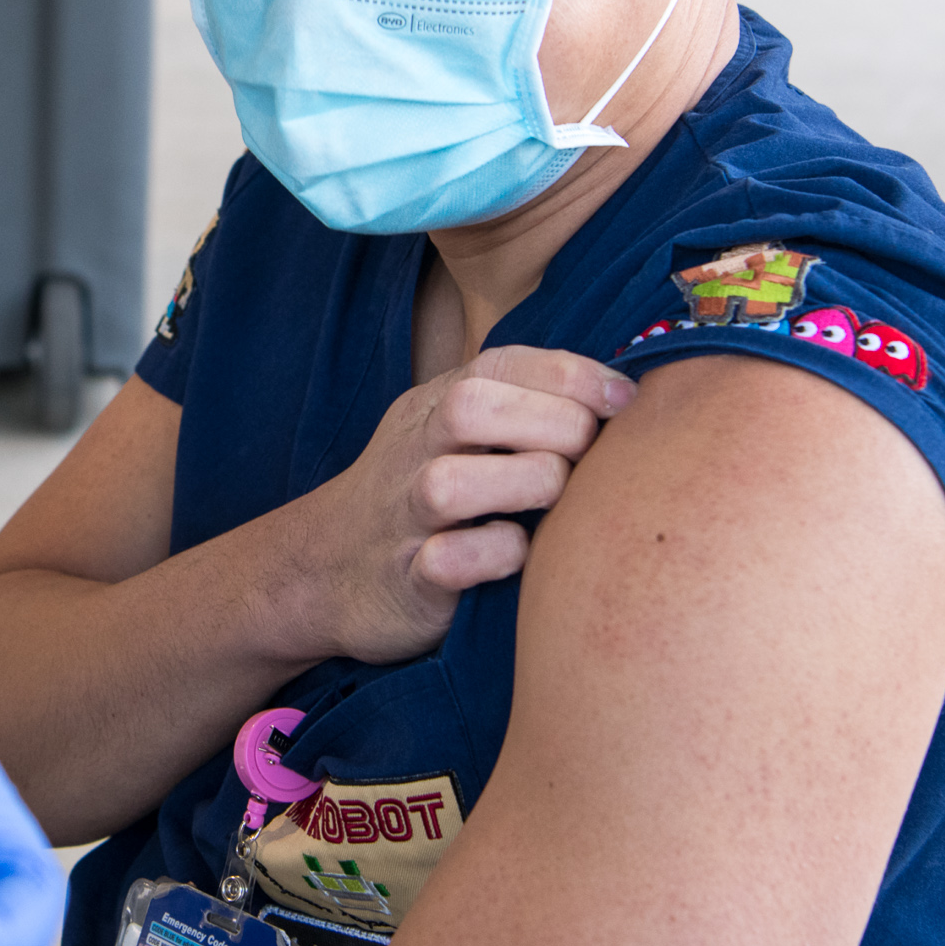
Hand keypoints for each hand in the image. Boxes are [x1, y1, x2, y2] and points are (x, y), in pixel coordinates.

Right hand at [284, 346, 631, 663]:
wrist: (320, 572)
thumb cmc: (416, 501)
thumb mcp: (449, 437)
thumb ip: (514, 410)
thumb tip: (623, 395)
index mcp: (432, 408)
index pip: (499, 364)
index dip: (571, 375)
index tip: (625, 401)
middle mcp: (413, 452)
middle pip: (473, 407)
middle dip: (554, 424)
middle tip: (593, 457)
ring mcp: (403, 516)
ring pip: (451, 483)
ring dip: (525, 484)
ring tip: (558, 504)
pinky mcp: (405, 581)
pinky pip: (446, 562)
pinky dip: (491, 556)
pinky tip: (519, 556)